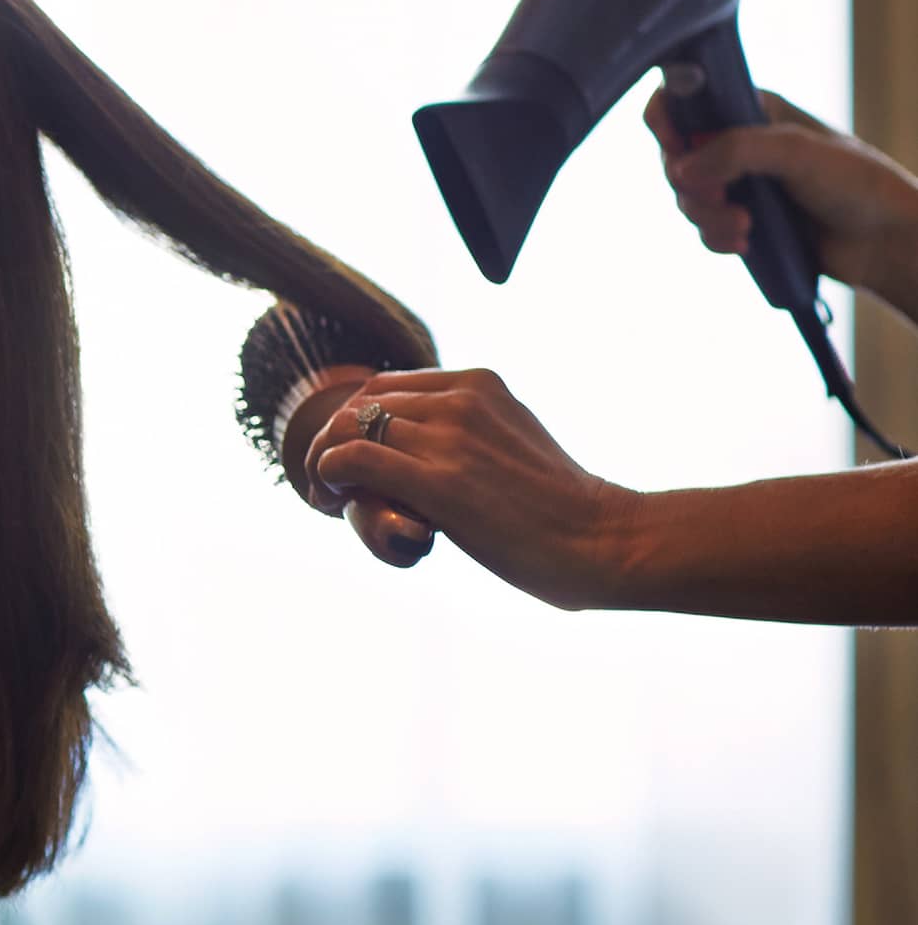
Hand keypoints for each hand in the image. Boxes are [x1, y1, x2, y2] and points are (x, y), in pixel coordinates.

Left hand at [304, 369, 634, 610]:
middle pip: (360, 404)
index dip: (356, 421)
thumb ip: (477, 438)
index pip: (387, 386)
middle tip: (328, 483)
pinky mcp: (437, 481)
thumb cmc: (563, 513)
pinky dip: (328, 476)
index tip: (351, 461)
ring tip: (327, 499)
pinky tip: (331, 502)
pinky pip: (354, 459)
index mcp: (479, 384)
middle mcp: (461, 399)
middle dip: (332, 441)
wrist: (601, 539)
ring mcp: (448, 436)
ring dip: (323, 462)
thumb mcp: (515, 448)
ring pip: (349, 428)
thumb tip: (448, 458)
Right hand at [644, 86, 917, 311]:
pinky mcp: (742, 221)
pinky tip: (746, 243)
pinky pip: (705, 231)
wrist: (880, 239)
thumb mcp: (796, 153)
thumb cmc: (855, 183)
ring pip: (689, 200)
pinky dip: (717, 239)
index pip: (690, 102)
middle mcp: (740, 145)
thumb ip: (737, 151)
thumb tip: (682, 168)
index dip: (668, 120)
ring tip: (745, 228)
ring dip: (709, 219)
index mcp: (754, 111)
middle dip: (692, 187)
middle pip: (679, 160)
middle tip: (720, 199)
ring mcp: (740, 185)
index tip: (676, 148)